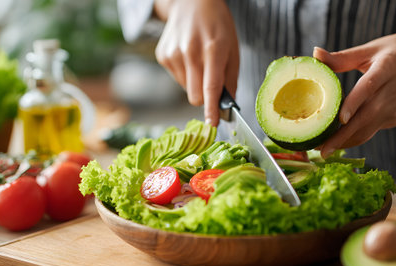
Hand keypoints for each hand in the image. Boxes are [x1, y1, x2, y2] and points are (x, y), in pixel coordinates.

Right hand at [154, 0, 238, 125]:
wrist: (191, 3)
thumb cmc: (217, 25)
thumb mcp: (232, 48)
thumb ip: (230, 78)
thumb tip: (228, 104)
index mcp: (213, 49)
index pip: (211, 86)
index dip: (212, 108)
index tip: (212, 123)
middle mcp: (190, 52)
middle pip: (194, 96)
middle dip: (203, 97)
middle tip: (210, 83)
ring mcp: (173, 54)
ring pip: (186, 89)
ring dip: (194, 83)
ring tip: (199, 62)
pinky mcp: (163, 55)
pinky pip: (177, 79)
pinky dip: (185, 75)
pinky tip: (188, 57)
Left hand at [314, 31, 395, 157]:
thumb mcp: (371, 50)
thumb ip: (341, 57)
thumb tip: (315, 53)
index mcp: (385, 69)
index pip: (368, 88)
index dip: (355, 104)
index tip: (341, 119)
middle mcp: (392, 91)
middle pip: (366, 117)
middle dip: (343, 137)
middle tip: (321, 150)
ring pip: (369, 129)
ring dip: (347, 141)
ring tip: (324, 150)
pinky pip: (374, 130)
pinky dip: (356, 137)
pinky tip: (339, 141)